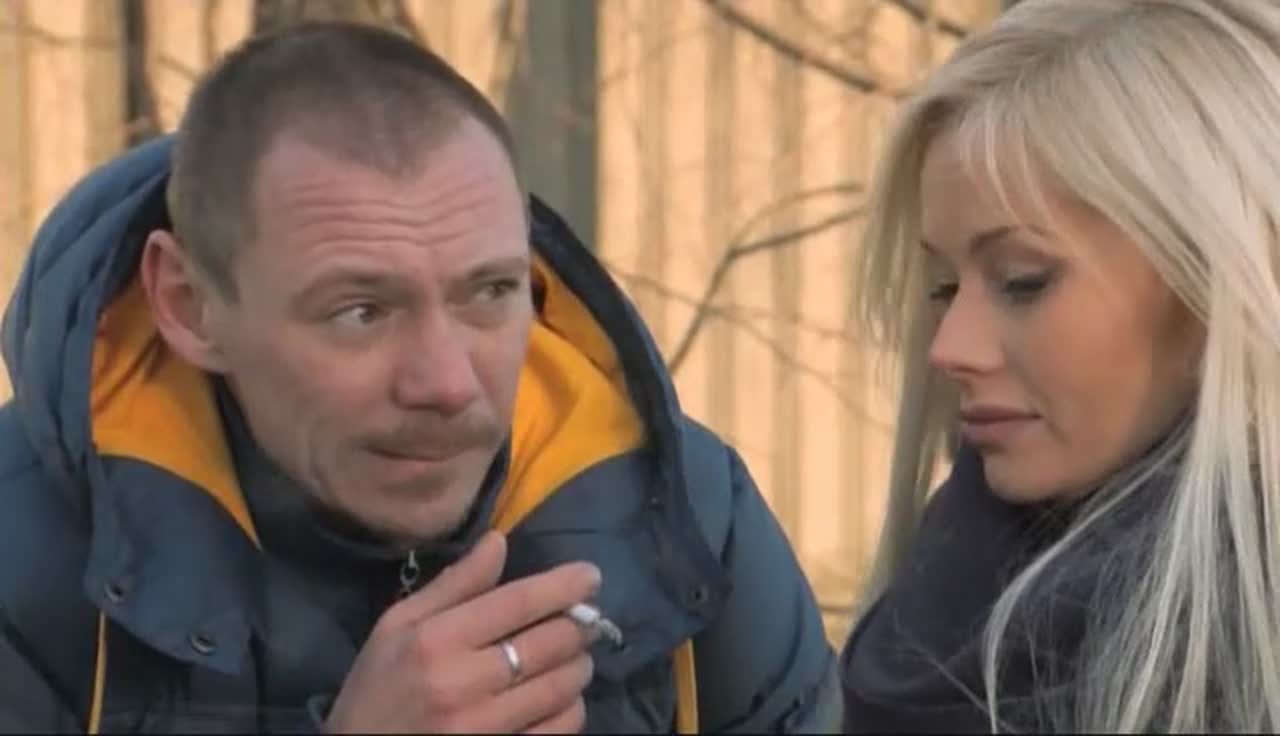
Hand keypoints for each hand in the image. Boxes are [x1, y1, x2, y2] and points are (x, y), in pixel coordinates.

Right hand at [326, 531, 601, 733]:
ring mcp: (484, 727)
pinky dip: (571, 709)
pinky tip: (559, 698)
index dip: (564, 586)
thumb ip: (453, 585)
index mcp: (436, 640)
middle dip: (579, 626)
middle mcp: (463, 682)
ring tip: (572, 657)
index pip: (518, 602)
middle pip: (551, 642)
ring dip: (579, 665)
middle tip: (584, 620)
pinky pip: (560, 729)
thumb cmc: (377, 689)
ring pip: (563, 686)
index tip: (590, 576)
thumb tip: (499, 540)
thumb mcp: (397, 627)